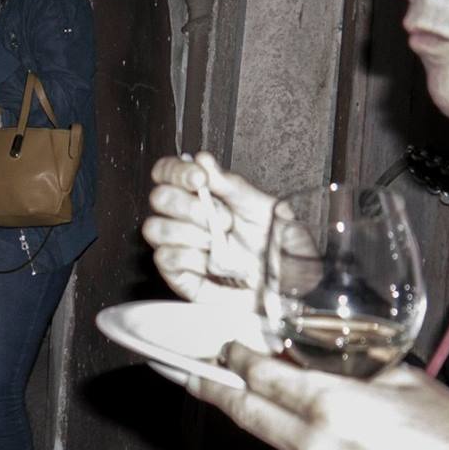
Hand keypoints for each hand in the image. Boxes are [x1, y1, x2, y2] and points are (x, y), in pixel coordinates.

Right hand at [141, 151, 275, 309]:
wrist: (293, 289)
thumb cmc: (282, 249)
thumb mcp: (267, 210)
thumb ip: (233, 186)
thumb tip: (204, 160)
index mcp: (206, 197)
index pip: (169, 172)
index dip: (176, 171)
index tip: (199, 179)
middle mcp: (188, 219)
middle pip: (158, 198)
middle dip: (189, 206)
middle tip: (224, 220)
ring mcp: (181, 247)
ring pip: (155, 228)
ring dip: (191, 234)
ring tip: (220, 244)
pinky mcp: (180, 276)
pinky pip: (165, 258)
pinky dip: (190, 258)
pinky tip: (213, 264)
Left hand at [191, 348, 448, 449]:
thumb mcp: (408, 383)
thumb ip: (353, 372)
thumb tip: (318, 364)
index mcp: (333, 406)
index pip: (262, 376)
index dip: (238, 360)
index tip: (226, 350)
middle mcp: (314, 447)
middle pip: (246, 414)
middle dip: (214, 391)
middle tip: (193, 375)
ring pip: (280, 446)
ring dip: (280, 428)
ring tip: (308, 418)